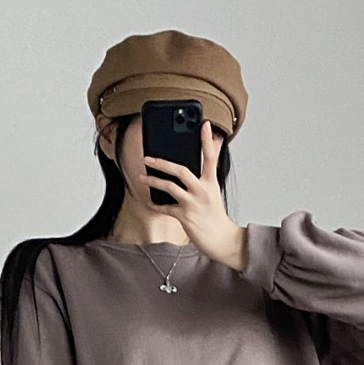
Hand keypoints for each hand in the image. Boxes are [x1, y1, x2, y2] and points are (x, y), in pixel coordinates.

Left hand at [139, 119, 248, 270]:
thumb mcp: (213, 192)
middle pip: (181, 170)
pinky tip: (149, 201)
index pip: (210, 157)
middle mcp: (202, 190)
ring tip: (142, 176)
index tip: (204, 124)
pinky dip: (156, 204)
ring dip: (153, 181)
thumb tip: (196, 165)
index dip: (207, 140)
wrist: (222, 240)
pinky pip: (166, 208)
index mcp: (211, 182)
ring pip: (169, 187)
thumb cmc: (215, 216)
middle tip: (148, 157)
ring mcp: (193, 204)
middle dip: (162, 162)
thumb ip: (206, 176)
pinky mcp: (185, 217)